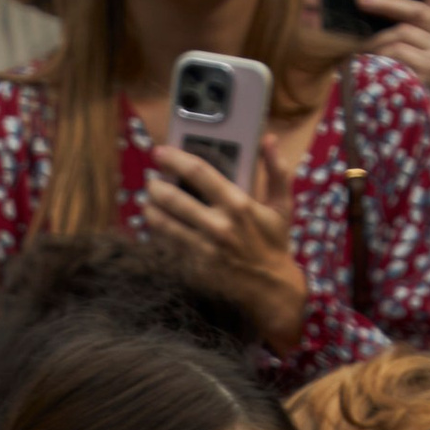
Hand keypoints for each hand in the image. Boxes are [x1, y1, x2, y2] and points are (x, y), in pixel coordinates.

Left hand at [139, 142, 306, 354]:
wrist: (271, 290)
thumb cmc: (275, 243)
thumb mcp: (282, 205)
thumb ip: (276, 170)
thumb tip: (269, 139)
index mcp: (237, 203)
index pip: (198, 173)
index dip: (174, 159)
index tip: (159, 152)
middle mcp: (218, 225)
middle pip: (173, 199)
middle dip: (155, 186)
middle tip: (149, 180)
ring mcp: (204, 248)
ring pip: (165, 224)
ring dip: (150, 210)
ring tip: (146, 201)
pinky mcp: (196, 268)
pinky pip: (170, 246)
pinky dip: (159, 234)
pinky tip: (155, 225)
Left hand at [352, 0, 429, 95]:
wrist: (423, 132)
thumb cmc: (410, 90)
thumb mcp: (411, 57)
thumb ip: (405, 31)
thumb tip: (372, 4)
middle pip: (416, 11)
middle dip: (386, 3)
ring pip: (401, 35)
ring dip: (376, 44)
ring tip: (363, 57)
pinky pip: (398, 54)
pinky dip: (381, 59)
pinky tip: (373, 69)